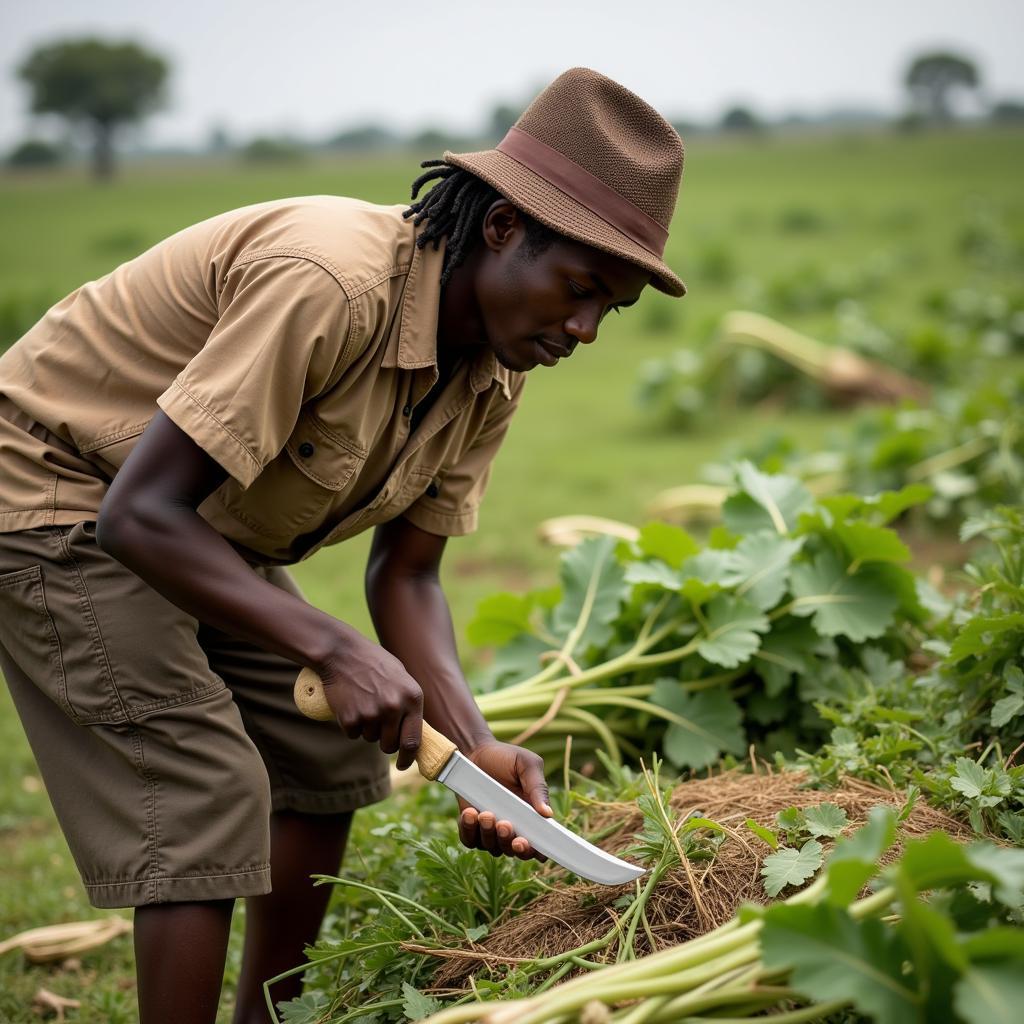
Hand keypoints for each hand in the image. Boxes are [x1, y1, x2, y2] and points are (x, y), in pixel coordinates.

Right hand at [320, 634, 422, 767]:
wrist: (342, 652)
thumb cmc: (374, 663)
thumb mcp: (401, 678)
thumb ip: (409, 703)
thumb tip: (414, 732)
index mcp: (412, 698)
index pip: (413, 740)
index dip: (409, 757)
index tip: (404, 764)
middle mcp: (394, 708)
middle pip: (390, 745)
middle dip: (384, 742)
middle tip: (377, 725)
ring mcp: (372, 714)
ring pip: (370, 738)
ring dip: (367, 728)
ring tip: (364, 702)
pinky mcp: (351, 718)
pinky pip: (353, 734)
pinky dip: (351, 725)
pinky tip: (351, 704)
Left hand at [457, 740, 551, 861]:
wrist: (475, 751)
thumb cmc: (506, 757)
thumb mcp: (527, 765)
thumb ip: (538, 788)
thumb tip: (548, 814)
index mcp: (532, 816)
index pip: (540, 844)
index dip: (538, 851)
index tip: (530, 844)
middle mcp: (514, 828)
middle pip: (516, 852)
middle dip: (512, 844)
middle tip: (505, 825)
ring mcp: (491, 830)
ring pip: (493, 848)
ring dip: (490, 835)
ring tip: (486, 813)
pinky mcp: (471, 827)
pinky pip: (470, 840)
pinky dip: (470, 831)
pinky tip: (470, 813)